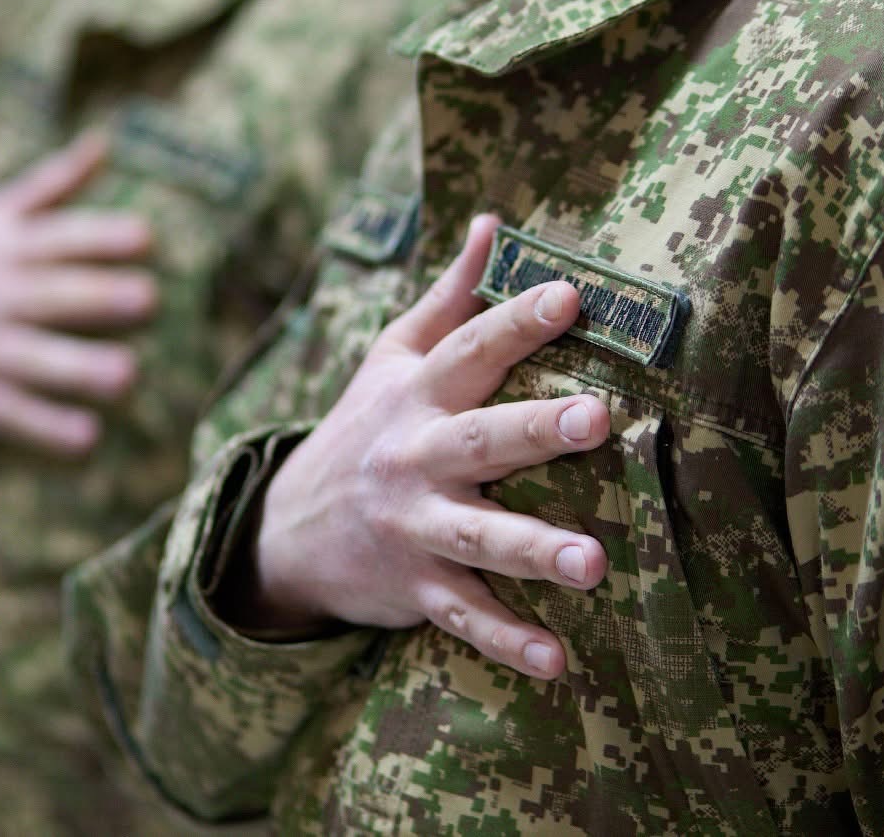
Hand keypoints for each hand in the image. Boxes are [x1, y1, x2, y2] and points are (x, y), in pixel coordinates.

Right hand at [0, 134, 157, 456]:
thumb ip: (53, 184)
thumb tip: (105, 140)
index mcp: (5, 249)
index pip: (56, 239)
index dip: (98, 237)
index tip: (144, 237)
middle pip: (49, 297)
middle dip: (96, 298)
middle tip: (146, 299)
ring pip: (34, 360)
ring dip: (79, 368)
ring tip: (127, 374)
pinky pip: (14, 415)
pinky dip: (47, 428)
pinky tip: (88, 437)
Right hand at [241, 215, 609, 680]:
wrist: (286, 529)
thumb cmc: (365, 427)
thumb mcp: (395, 357)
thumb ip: (452, 295)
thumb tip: (494, 221)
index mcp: (417, 395)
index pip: (471, 349)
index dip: (518, 320)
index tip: (571, 295)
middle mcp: (416, 458)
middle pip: (480, 440)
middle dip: (536, 431)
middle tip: (597, 419)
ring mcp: (416, 527)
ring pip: (480, 539)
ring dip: (536, 552)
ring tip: (595, 565)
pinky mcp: (418, 588)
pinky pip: (467, 617)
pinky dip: (509, 642)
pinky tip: (559, 662)